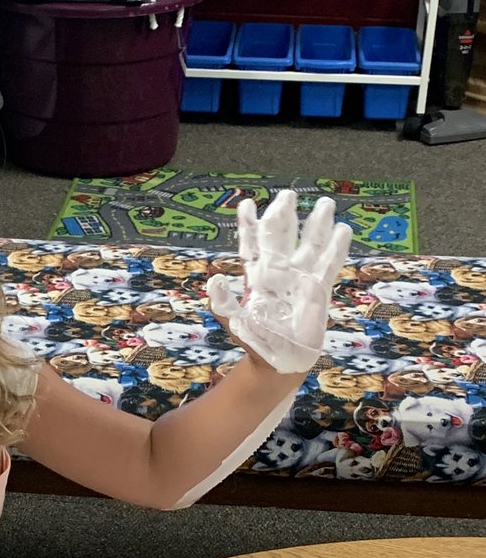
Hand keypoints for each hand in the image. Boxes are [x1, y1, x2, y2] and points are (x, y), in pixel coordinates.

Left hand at [205, 190, 351, 374]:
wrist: (279, 363)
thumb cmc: (255, 343)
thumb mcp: (234, 323)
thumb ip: (223, 302)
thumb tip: (214, 279)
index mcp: (257, 276)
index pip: (252, 245)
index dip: (249, 225)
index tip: (246, 204)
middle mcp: (279, 271)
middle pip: (282, 237)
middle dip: (284, 215)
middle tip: (288, 195)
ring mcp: (301, 277)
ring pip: (310, 245)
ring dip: (317, 225)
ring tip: (325, 204)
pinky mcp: (319, 289)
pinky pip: (330, 264)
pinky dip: (336, 248)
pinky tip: (343, 231)